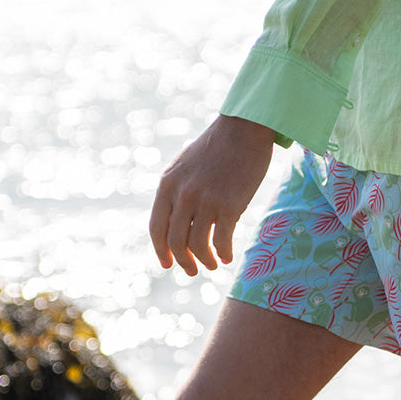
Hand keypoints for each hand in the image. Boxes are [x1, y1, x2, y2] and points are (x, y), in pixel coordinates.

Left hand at [150, 114, 275, 275]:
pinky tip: (227, 256)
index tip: (168, 263)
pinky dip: (223, 253)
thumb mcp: (184, 166)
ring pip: (198, 245)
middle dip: (183, 262)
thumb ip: (175, 191)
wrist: (244, 129)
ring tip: (212, 264)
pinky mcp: (230, 205)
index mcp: (167, 185)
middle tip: (192, 270)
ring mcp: (206, 201)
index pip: (156, 228)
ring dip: (204, 261)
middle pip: (176, 242)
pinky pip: (222, 240)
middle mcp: (183, 195)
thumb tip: (174, 221)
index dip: (161, 251)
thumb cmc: (216, 146)